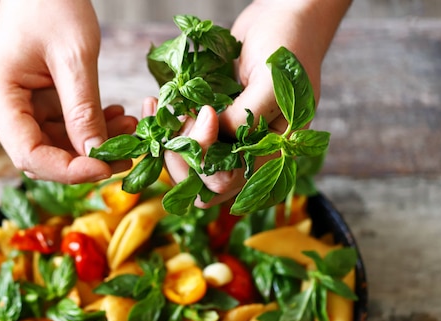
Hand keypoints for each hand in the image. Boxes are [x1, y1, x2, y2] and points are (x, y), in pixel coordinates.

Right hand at [0, 0, 136, 183]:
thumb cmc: (51, 3)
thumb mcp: (74, 56)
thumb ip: (84, 109)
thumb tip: (97, 155)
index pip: (30, 155)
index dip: (69, 170)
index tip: (107, 168)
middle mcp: (3, 109)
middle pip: (43, 156)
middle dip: (87, 160)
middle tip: (128, 152)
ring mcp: (20, 107)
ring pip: (58, 146)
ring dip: (95, 144)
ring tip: (129, 127)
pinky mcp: (37, 103)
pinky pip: (65, 128)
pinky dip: (92, 128)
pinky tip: (117, 117)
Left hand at [150, 0, 350, 206]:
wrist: (282, 15)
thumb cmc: (287, 47)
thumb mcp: (271, 82)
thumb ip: (244, 117)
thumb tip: (209, 136)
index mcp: (268, 155)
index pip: (226, 182)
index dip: (205, 158)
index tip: (206, 113)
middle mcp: (245, 155)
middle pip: (199, 183)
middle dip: (180, 156)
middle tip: (181, 115)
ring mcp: (223, 140)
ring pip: (184, 165)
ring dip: (165, 141)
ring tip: (156, 106)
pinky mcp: (207, 124)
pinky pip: (178, 139)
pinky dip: (161, 125)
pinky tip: (154, 103)